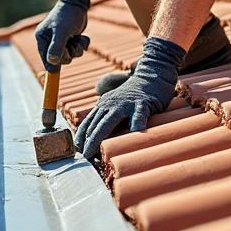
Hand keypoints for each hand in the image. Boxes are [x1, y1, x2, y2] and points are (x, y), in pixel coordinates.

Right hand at [35, 0, 92, 71]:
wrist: (78, 3)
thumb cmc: (68, 16)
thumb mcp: (62, 31)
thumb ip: (56, 47)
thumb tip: (51, 63)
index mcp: (42, 38)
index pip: (46, 59)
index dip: (54, 65)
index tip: (57, 74)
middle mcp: (49, 40)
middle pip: (60, 60)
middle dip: (69, 53)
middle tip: (72, 43)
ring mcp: (61, 40)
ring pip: (70, 55)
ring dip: (77, 48)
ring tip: (77, 37)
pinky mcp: (70, 39)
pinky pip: (77, 50)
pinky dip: (82, 44)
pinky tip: (81, 36)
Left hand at [74, 36, 184, 158]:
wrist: (152, 75)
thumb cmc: (135, 96)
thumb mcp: (117, 106)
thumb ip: (108, 119)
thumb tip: (99, 140)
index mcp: (104, 105)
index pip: (88, 122)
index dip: (82, 136)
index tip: (78, 149)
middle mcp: (111, 104)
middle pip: (97, 124)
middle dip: (89, 140)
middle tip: (86, 155)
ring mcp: (126, 103)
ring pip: (110, 121)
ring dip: (102, 136)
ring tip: (99, 151)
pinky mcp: (142, 103)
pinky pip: (138, 114)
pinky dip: (136, 123)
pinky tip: (134, 133)